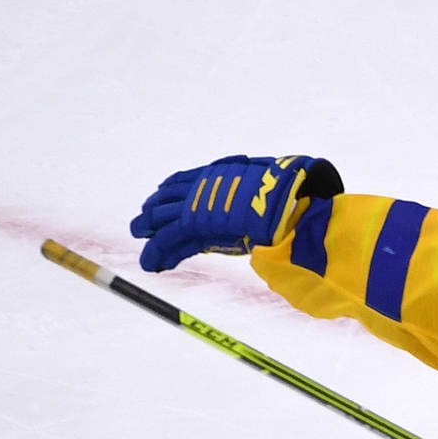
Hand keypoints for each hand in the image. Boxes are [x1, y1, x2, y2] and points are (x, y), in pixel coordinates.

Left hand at [128, 155, 341, 271]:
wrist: (290, 203)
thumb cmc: (294, 195)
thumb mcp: (281, 184)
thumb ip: (274, 187)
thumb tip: (298, 190)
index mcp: (224, 174)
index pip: (192, 183)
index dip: (177, 192)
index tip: (167, 199)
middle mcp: (206, 186)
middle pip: (173, 197)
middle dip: (157, 209)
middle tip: (144, 219)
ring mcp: (198, 203)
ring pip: (164, 216)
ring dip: (149, 228)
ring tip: (139, 236)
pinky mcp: (195, 223)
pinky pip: (169, 239)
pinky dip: (157, 252)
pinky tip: (151, 264)